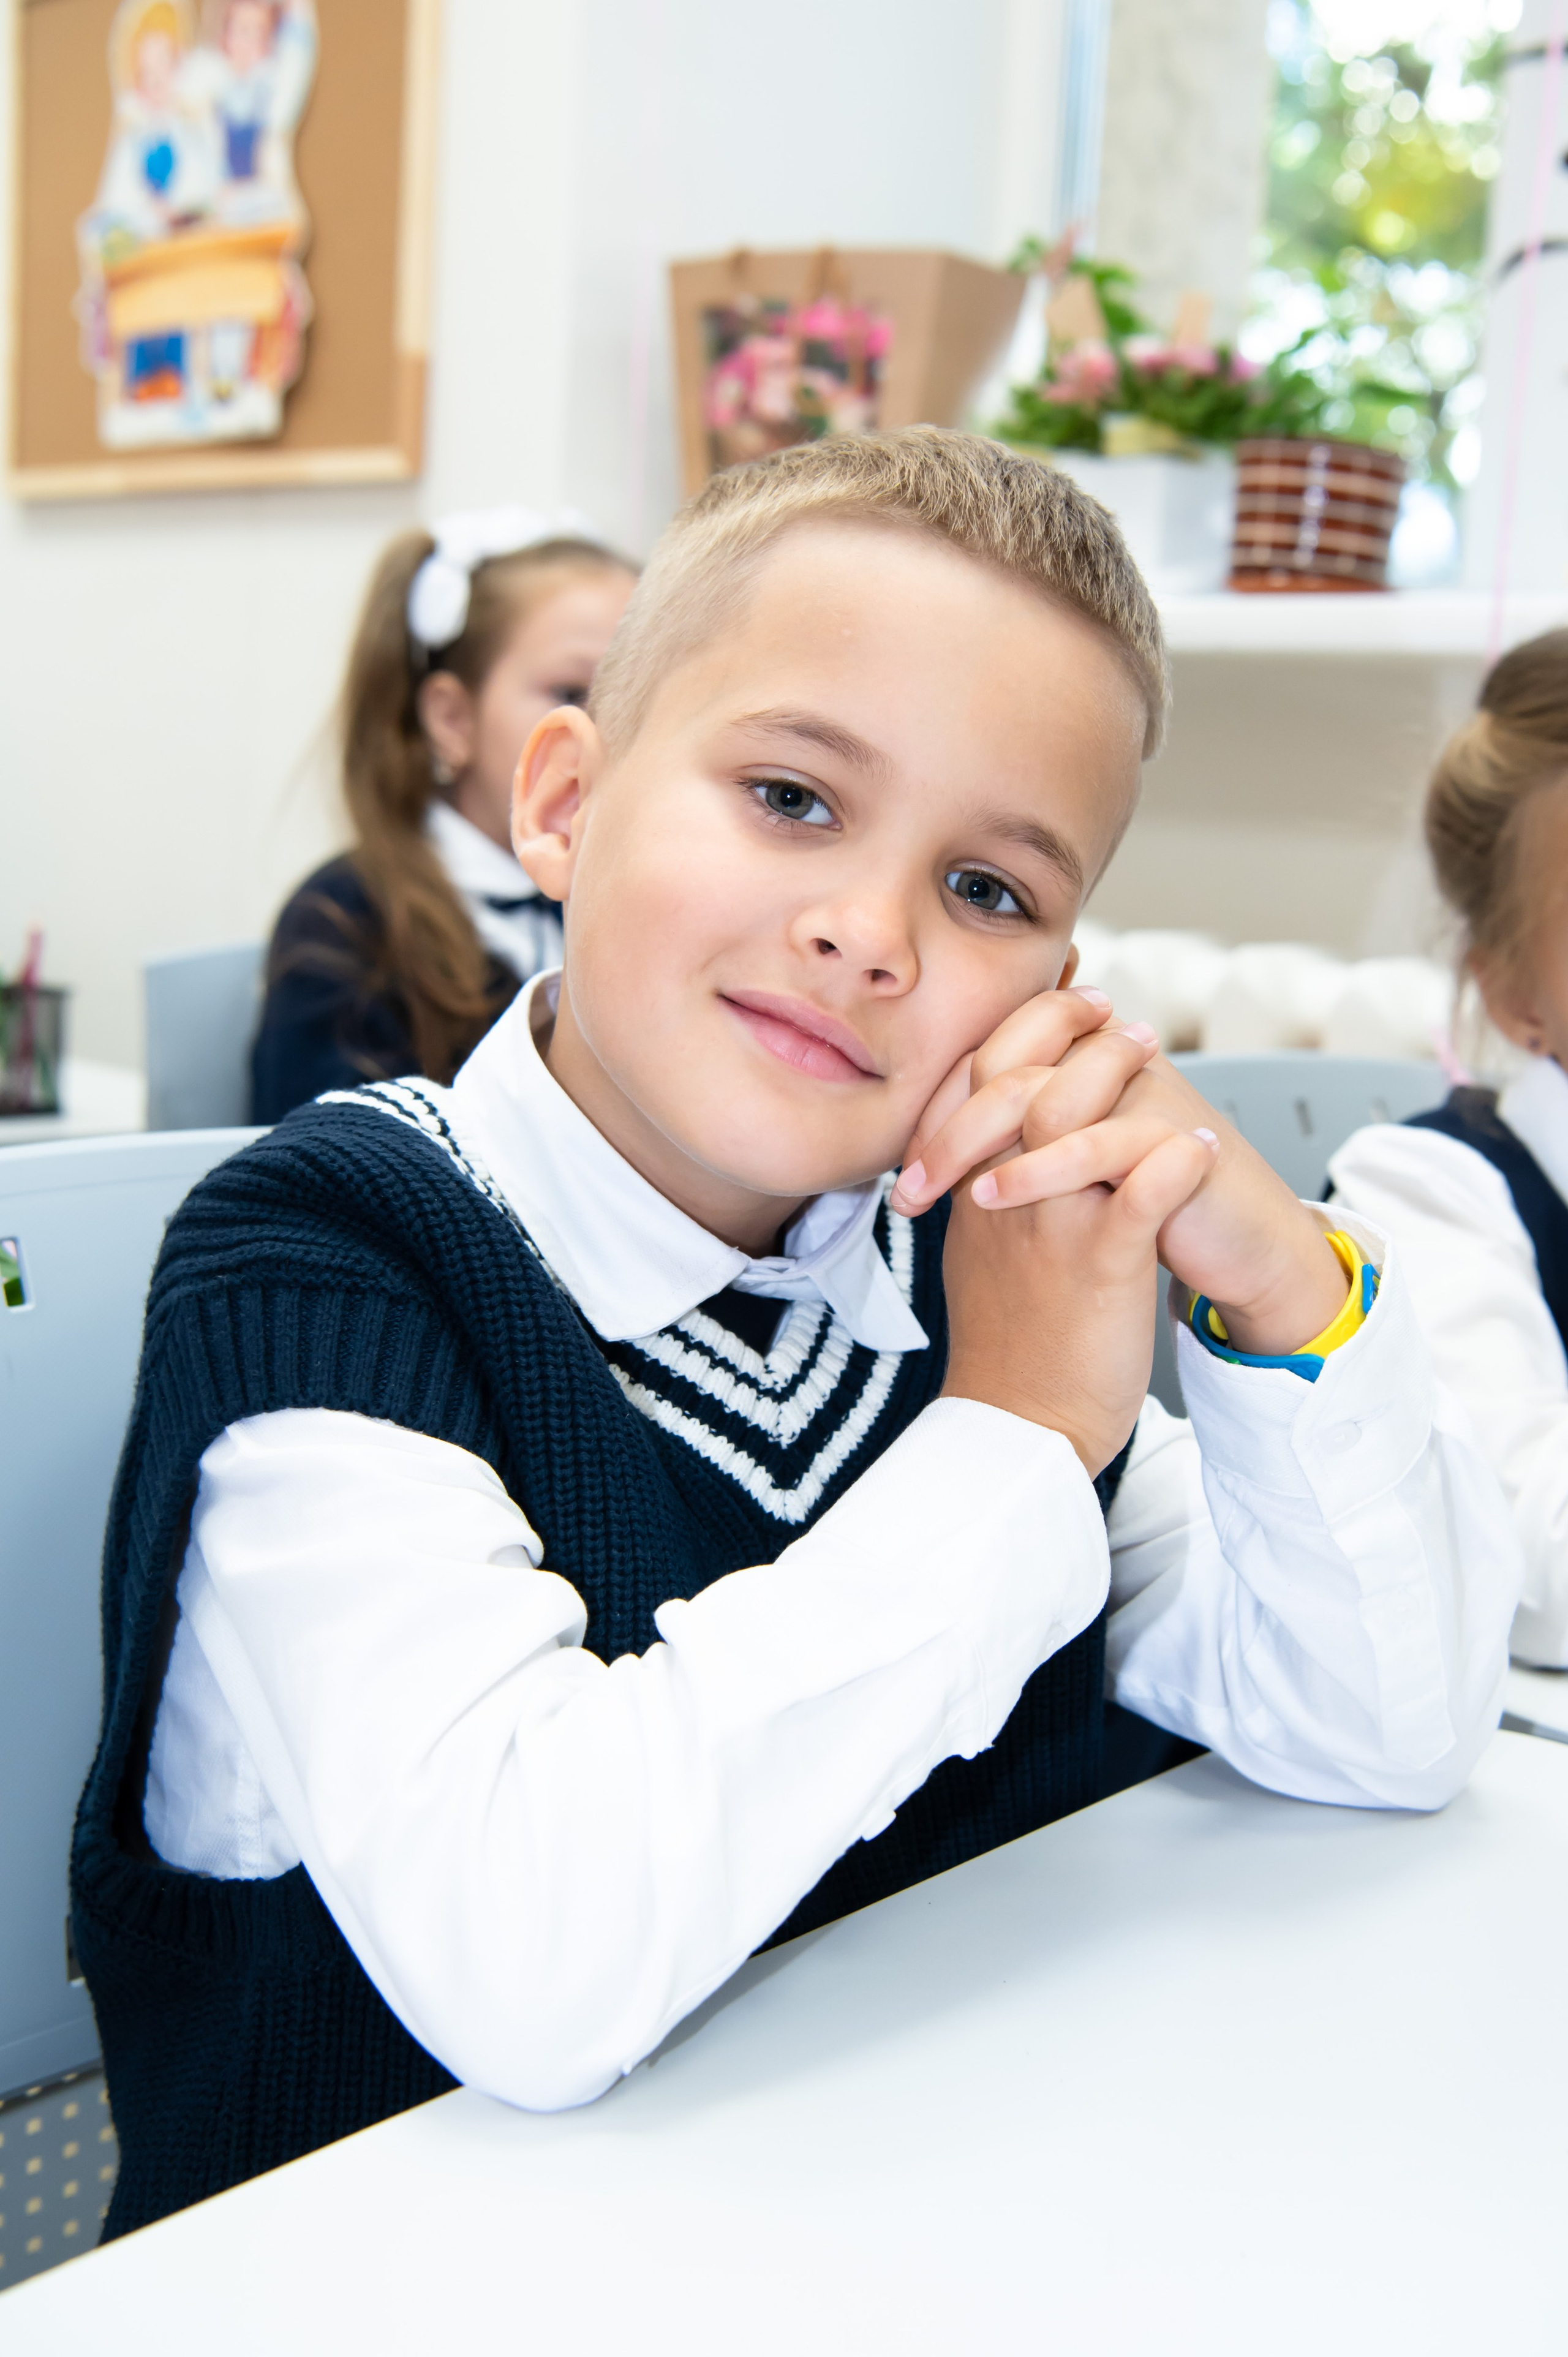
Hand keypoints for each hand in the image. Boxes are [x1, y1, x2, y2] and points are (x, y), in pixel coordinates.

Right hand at [891, 989, 1211, 1471]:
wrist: (1020, 1426)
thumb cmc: (1009, 1344)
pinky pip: (1142, 1193)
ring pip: (1074, 1118)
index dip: (1024, 1028)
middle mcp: (1001, 1199)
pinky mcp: (1100, 1265)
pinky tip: (1200, 1146)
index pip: (979, 1078)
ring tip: (1154, 1054)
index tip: (1069, 1002)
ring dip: (1116, 1073)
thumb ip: (988, 1188)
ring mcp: (1049, 1228)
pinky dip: (1175, 1160)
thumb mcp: (978, 1252)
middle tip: (1115, 1016)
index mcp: (971, 1192)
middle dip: (1067, 1031)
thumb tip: (1008, 1138)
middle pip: (1017, 1077)